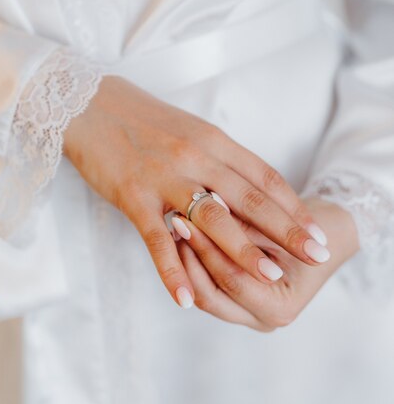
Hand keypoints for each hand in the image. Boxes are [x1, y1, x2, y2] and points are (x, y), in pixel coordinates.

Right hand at [64, 75, 330, 307]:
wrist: (89, 104)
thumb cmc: (143, 120)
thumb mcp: (191, 131)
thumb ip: (220, 160)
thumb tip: (249, 190)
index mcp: (214, 141)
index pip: (264, 177)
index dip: (293, 207)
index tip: (316, 231)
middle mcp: (196, 157)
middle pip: (250, 199)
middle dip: (286, 230)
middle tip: (315, 256)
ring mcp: (165, 178)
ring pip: (212, 219)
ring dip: (243, 252)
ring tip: (270, 277)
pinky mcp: (133, 196)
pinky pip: (157, 239)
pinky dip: (172, 271)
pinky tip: (187, 299)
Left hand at [176, 198, 359, 328]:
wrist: (329, 235)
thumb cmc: (312, 229)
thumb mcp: (283, 225)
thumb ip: (246, 225)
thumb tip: (207, 206)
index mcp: (280, 308)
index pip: (232, 281)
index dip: (208, 249)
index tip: (189, 216)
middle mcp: (262, 320)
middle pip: (210, 296)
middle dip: (190, 257)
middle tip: (176, 221)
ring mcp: (248, 316)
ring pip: (204, 294)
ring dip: (188, 261)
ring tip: (176, 226)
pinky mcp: (238, 304)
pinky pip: (208, 287)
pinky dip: (196, 263)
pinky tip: (184, 236)